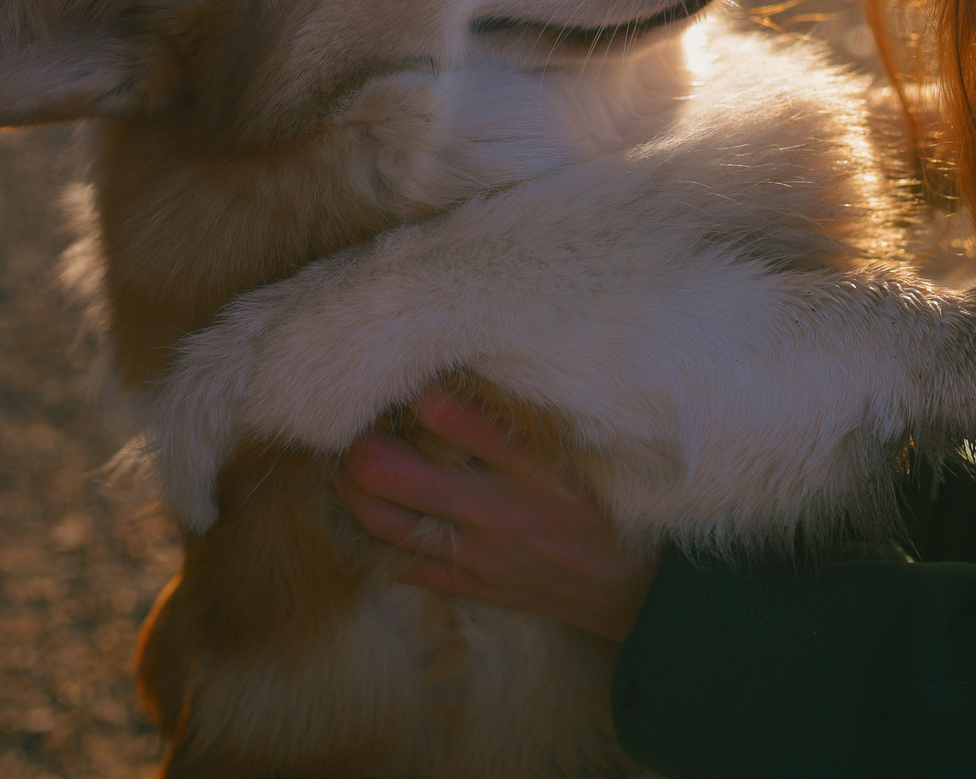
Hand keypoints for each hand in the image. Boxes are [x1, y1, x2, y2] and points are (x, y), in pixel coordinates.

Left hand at [334, 385, 656, 643]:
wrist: (628, 593)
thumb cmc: (602, 514)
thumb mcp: (565, 459)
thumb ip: (498, 425)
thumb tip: (436, 386)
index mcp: (515, 477)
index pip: (438, 422)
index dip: (403, 397)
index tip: (391, 382)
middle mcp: (483, 520)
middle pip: (382, 481)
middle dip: (353, 446)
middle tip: (352, 420)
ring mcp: (470, 560)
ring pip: (381, 524)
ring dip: (351, 489)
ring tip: (347, 460)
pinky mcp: (469, 587)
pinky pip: (405, 567)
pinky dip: (378, 538)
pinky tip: (370, 515)